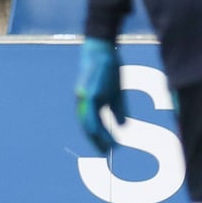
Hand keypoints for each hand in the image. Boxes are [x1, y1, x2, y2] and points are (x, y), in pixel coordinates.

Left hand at [75, 37, 126, 152]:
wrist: (101, 49)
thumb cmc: (108, 68)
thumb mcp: (115, 91)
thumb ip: (117, 109)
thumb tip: (121, 126)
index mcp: (85, 100)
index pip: (88, 122)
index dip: (95, 136)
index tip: (103, 147)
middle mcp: (82, 101)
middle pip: (86, 126)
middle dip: (95, 141)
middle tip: (104, 153)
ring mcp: (84, 98)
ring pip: (88, 124)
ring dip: (98, 138)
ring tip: (109, 148)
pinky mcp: (91, 94)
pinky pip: (93, 115)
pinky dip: (99, 128)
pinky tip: (108, 136)